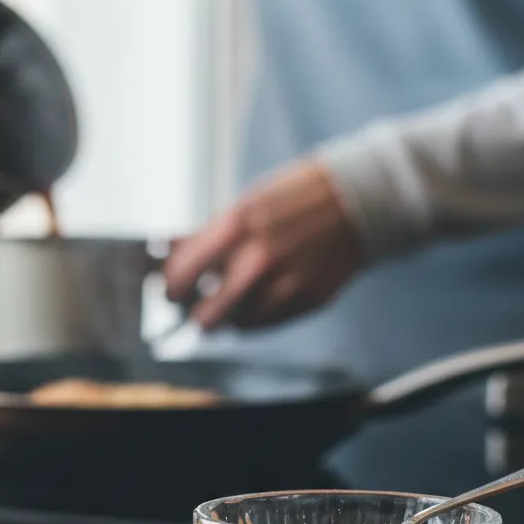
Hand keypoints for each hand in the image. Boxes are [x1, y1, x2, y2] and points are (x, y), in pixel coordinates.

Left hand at [164, 159, 364, 329]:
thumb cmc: (293, 198)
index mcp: (236, 227)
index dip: (170, 288)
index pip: (181, 276)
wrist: (357, 200)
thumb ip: (206, 235)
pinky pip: (268, 324)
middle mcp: (259, 260)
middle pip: (207, 317)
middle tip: (195, 307)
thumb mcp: (244, 204)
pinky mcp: (309, 300)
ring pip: (237, 325)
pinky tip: (259, 298)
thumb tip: (167, 252)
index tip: (171, 291)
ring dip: (229, 316)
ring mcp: (286, 284)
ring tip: (233, 298)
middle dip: (195, 315)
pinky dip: (257, 316)